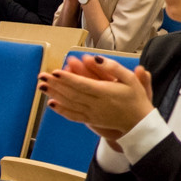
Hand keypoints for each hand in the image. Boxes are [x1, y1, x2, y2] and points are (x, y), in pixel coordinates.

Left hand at [39, 55, 154, 143]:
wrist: (139, 123)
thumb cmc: (136, 98)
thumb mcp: (130, 79)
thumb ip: (113, 67)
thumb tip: (95, 58)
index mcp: (106, 92)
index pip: (82, 84)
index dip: (67, 78)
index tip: (55, 71)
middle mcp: (97, 104)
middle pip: (72, 93)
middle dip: (55, 84)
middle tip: (41, 76)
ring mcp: (93, 114)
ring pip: (70, 103)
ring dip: (54, 95)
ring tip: (41, 86)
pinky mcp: (91, 120)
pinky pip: (73, 116)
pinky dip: (61, 110)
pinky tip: (51, 104)